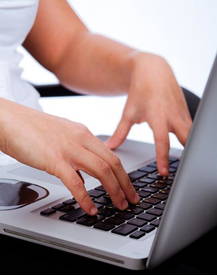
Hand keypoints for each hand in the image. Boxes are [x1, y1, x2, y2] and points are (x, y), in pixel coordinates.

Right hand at [0, 99, 138, 214]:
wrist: (8, 120)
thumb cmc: (31, 130)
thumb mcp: (61, 137)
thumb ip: (75, 154)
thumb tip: (83, 176)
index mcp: (84, 133)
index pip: (112, 155)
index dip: (124, 173)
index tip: (129, 186)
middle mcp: (80, 139)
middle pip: (113, 163)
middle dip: (126, 184)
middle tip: (131, 199)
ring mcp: (68, 149)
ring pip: (101, 171)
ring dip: (114, 190)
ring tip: (119, 205)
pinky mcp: (54, 160)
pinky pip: (76, 183)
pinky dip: (86, 198)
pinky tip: (90, 208)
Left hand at [106, 53, 191, 175]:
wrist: (153, 70)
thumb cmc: (140, 91)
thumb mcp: (128, 113)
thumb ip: (120, 133)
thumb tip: (109, 147)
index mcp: (158, 116)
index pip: (162, 141)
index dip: (163, 158)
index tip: (163, 172)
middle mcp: (173, 116)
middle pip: (186, 139)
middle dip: (187, 154)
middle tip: (183, 172)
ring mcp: (182, 113)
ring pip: (192, 134)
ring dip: (190, 148)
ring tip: (187, 165)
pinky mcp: (186, 112)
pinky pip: (191, 129)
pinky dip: (190, 139)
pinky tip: (189, 151)